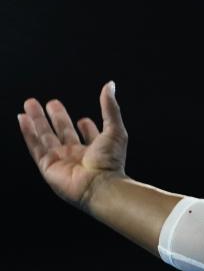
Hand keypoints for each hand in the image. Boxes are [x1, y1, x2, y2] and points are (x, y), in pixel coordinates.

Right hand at [18, 82, 129, 211]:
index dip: (86, 127)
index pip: (89, 136)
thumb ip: (110, 107)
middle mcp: (78, 156)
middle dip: (55, 118)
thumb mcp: (115, 129)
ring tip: (29, 105)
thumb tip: (110, 85)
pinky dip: (27, 132)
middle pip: (63, 133)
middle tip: (50, 103)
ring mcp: (62, 161)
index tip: (83, 119)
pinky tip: (22, 119)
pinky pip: (35, 147)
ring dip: (37, 121)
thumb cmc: (111, 162)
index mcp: (96, 151)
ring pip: (45, 137)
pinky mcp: (48, 166)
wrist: (99, 185)